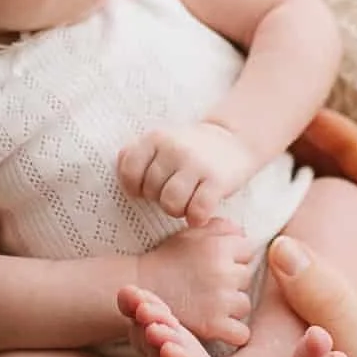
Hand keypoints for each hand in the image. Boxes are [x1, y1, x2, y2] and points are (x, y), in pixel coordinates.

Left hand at [119, 121, 256, 226]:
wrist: (233, 139)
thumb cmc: (189, 149)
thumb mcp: (161, 141)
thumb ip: (136, 153)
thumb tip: (123, 175)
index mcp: (156, 138)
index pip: (129, 171)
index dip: (134, 187)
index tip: (147, 188)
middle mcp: (174, 148)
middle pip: (150, 191)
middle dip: (159, 198)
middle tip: (174, 192)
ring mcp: (196, 163)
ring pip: (170, 204)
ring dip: (177, 210)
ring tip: (186, 203)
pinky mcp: (217, 180)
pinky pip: (197, 210)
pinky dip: (196, 218)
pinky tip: (199, 215)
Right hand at [134, 217, 254, 346]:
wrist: (138, 290)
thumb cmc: (167, 260)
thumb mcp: (191, 234)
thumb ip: (220, 228)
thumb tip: (243, 232)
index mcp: (220, 246)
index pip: (248, 251)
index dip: (233, 258)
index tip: (215, 265)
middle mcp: (224, 272)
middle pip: (247, 277)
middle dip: (232, 281)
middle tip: (206, 284)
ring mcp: (221, 300)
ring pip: (244, 305)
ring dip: (230, 307)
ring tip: (206, 303)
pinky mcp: (214, 325)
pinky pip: (240, 333)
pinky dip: (231, 333)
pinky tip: (215, 325)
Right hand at [274, 113, 356, 356]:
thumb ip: (328, 309)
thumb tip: (283, 243)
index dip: (349, 142)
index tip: (304, 115)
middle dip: (327, 156)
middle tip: (271, 134)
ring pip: (350, 233)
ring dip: (314, 197)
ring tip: (261, 176)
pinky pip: (334, 273)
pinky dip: (303, 246)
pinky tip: (261, 253)